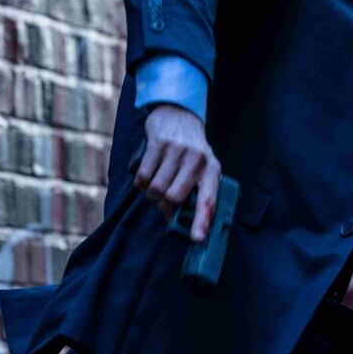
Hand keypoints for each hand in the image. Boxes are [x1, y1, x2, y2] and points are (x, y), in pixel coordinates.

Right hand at [136, 104, 220, 240]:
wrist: (179, 115)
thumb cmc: (192, 151)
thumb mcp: (204, 168)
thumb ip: (199, 192)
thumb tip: (186, 224)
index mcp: (211, 170)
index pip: (208, 200)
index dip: (201, 221)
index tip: (196, 238)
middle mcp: (196, 160)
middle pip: (173, 198)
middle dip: (165, 208)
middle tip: (165, 204)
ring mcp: (176, 151)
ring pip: (156, 189)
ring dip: (151, 195)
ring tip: (157, 187)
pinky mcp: (157, 144)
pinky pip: (142, 177)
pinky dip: (141, 184)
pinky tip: (147, 177)